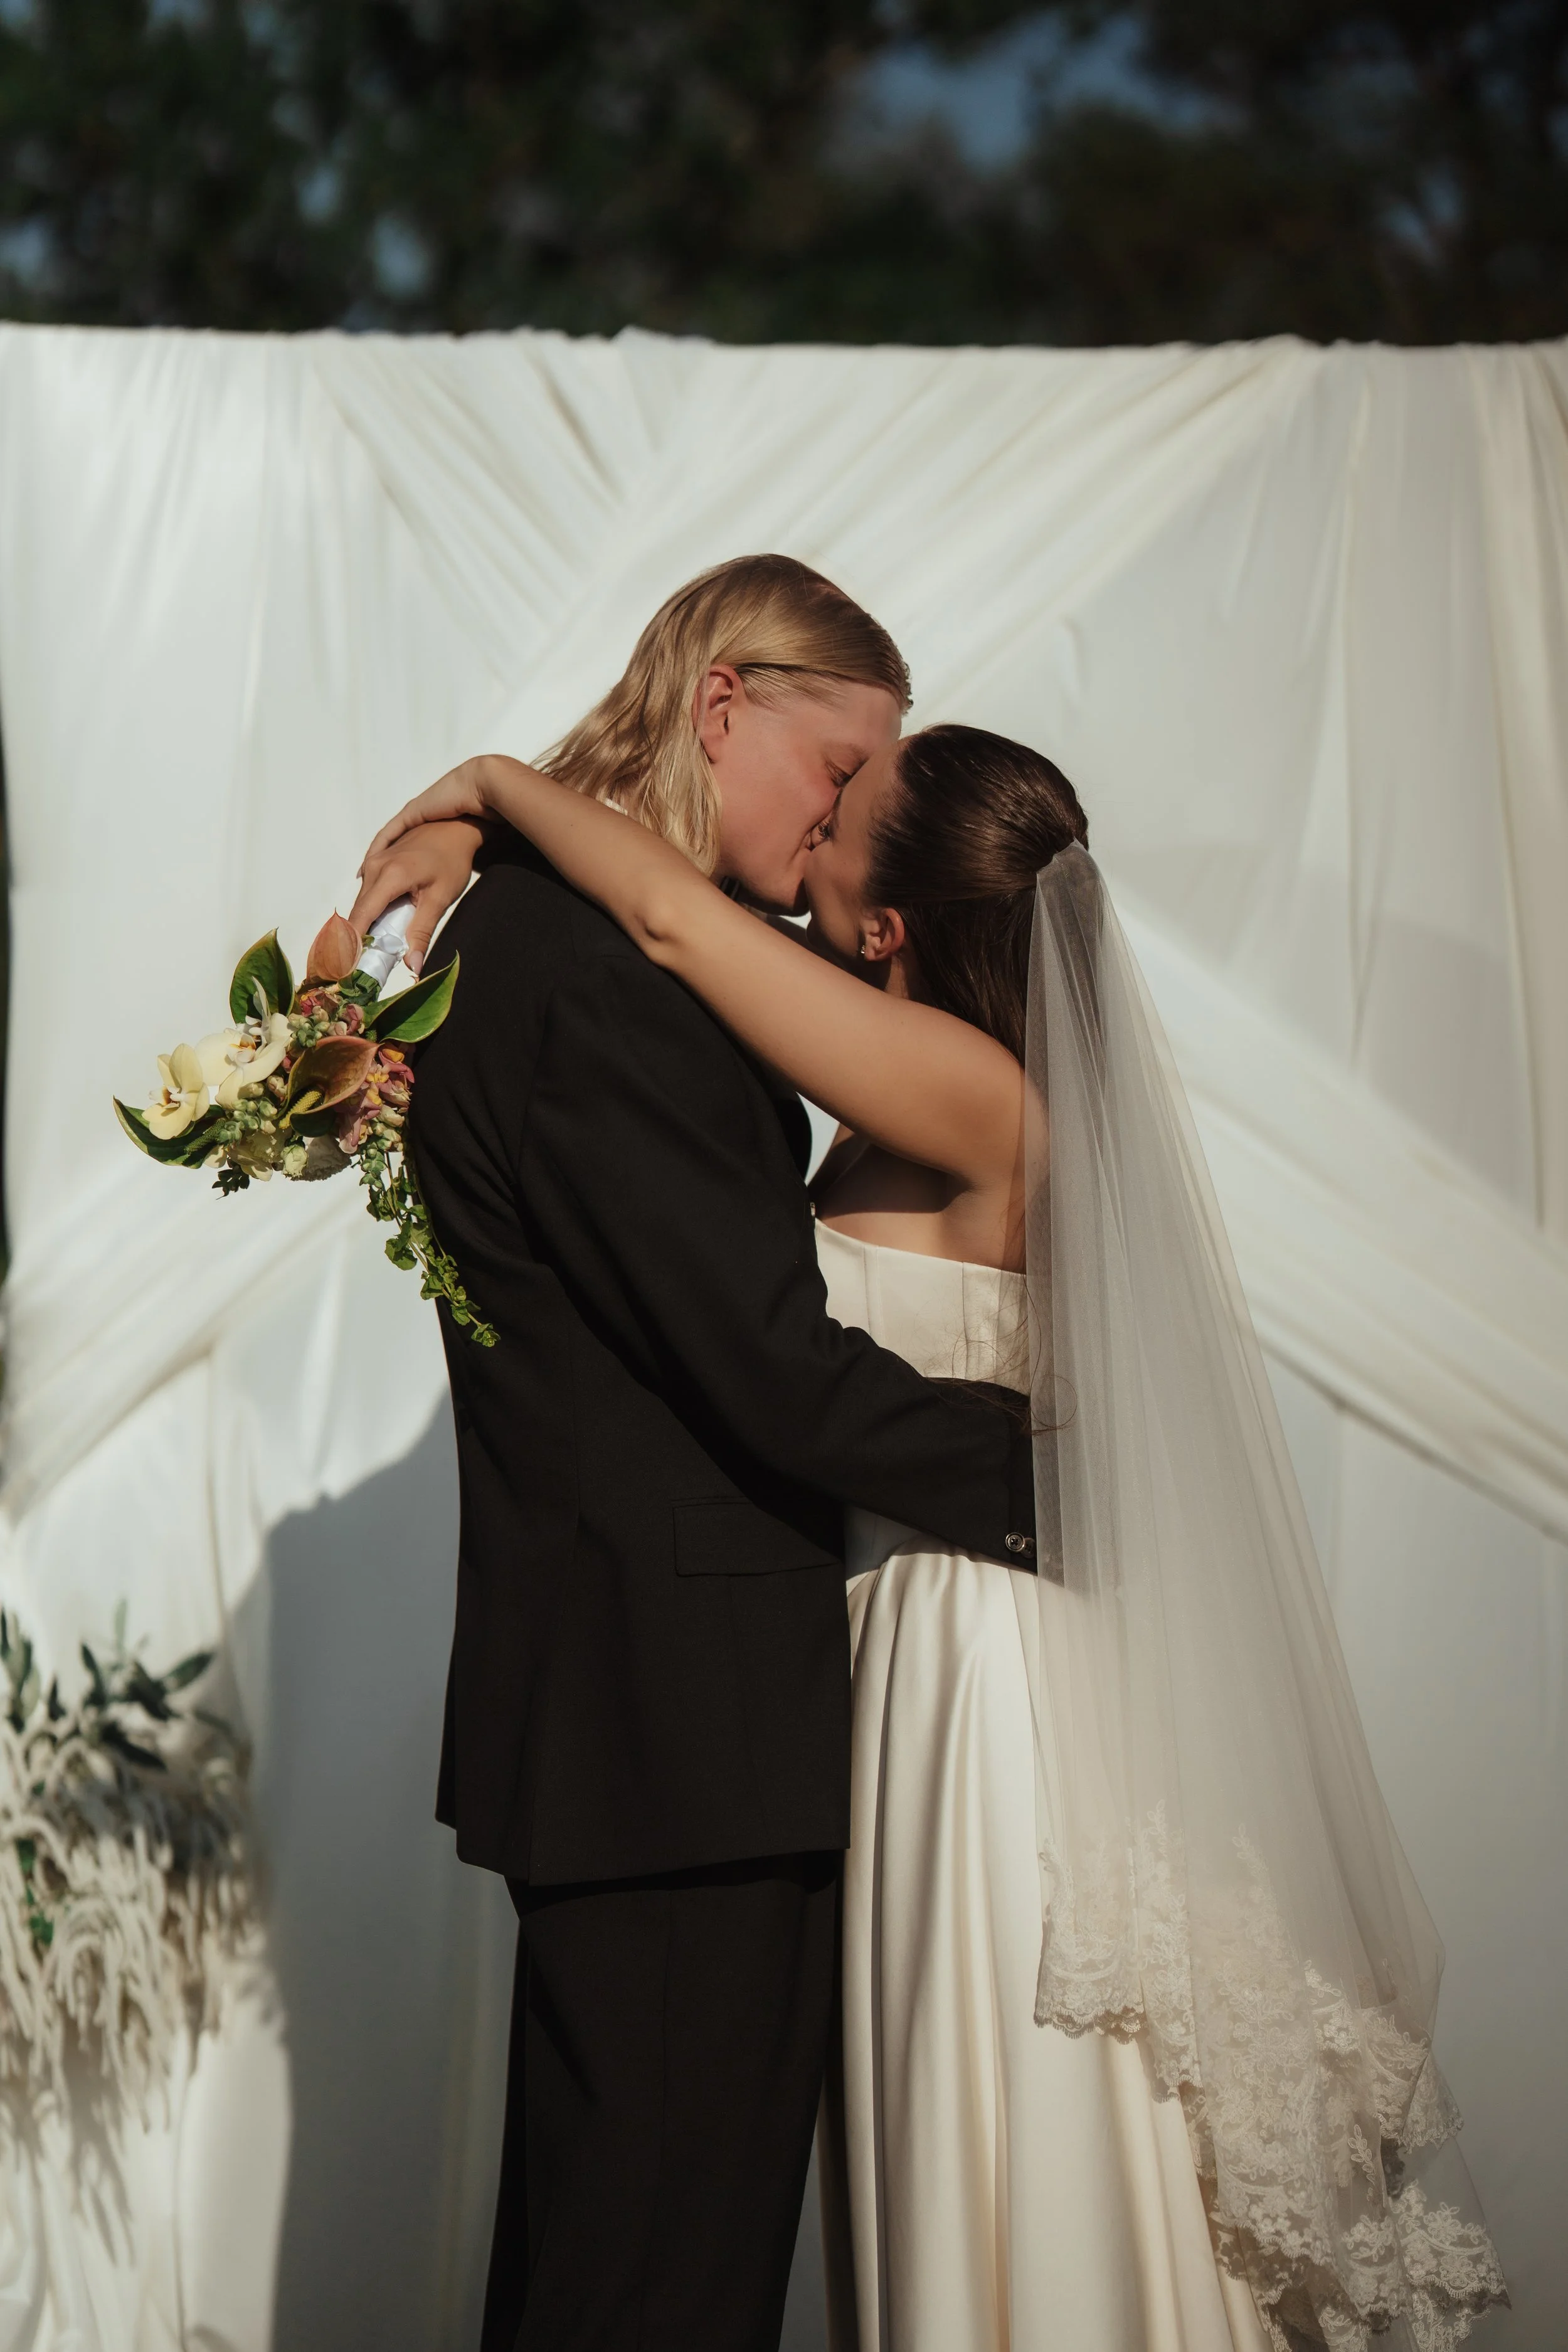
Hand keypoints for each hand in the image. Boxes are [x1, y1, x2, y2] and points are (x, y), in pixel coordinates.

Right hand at [349, 816, 486, 974]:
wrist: (455, 828)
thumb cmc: (452, 861)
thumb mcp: (440, 899)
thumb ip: (422, 933)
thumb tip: (413, 966)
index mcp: (389, 876)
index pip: (362, 916)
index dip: (352, 943)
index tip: (347, 967)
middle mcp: (375, 867)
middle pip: (359, 911)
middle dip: (359, 939)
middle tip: (364, 967)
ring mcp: (373, 861)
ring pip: (363, 902)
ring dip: (366, 925)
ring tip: (373, 950)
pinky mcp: (376, 859)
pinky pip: (368, 891)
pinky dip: (371, 910)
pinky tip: (380, 926)